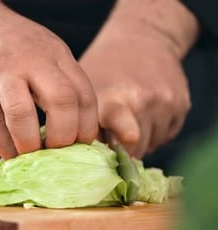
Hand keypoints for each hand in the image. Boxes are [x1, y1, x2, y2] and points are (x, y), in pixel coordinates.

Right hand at [0, 1, 97, 158]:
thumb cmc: (5, 42)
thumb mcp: (41, 51)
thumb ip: (56, 81)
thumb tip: (71, 128)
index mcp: (55, 55)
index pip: (84, 95)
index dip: (86, 128)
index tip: (80, 147)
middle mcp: (32, 60)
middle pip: (62, 101)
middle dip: (64, 137)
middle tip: (57, 154)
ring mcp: (0, 70)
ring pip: (22, 112)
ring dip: (29, 143)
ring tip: (30, 156)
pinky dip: (2, 144)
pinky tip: (7, 154)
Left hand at [79, 0, 197, 158]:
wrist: (142, 37)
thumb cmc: (105, 67)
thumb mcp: (86, 89)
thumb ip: (86, 121)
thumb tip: (83, 156)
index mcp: (116, 98)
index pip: (126, 134)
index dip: (118, 150)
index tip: (110, 150)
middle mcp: (145, 101)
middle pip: (135, 150)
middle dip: (121, 150)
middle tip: (109, 137)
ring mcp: (166, 103)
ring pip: (151, 145)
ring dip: (138, 142)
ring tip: (126, 121)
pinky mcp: (182, 105)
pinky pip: (165, 136)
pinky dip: (152, 132)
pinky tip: (142, 114)